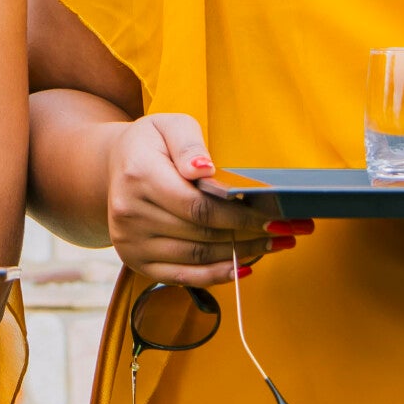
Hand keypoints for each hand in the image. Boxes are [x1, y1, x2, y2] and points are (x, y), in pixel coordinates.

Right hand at [104, 113, 283, 285]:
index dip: (241, 215)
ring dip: (241, 254)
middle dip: (252, 234)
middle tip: (288, 230)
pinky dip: (217, 276)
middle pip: (202, 234)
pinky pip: (182, 278)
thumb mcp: (168, 125)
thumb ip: (188, 144)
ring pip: (197, 258)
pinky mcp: (136, 262)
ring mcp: (131, 242)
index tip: (276, 215)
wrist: (115, 167)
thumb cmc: (151, 144)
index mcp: (139, 176)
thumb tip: (205, 170)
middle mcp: (129, 213)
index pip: (199, 206)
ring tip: (275, 244)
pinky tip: (244, 267)